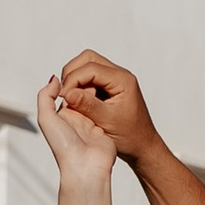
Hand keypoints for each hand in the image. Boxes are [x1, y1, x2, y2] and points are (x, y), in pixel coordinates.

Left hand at [38, 67, 117, 204]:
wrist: (86, 167)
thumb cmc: (64, 146)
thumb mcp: (47, 119)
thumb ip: (46, 97)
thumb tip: (55, 79)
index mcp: (61, 115)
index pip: (67, 91)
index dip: (72, 80)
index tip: (78, 72)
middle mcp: (76, 117)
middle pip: (82, 92)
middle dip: (87, 83)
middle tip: (93, 74)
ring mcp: (91, 121)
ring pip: (94, 98)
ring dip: (98, 90)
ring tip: (102, 79)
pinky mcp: (104, 126)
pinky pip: (105, 107)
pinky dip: (107, 99)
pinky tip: (112, 90)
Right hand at [54, 49, 156, 167]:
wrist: (142, 145)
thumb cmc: (130, 136)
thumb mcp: (106, 121)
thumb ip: (87, 104)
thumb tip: (67, 92)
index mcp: (123, 81)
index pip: (91, 68)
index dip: (72, 79)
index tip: (62, 96)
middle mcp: (120, 75)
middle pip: (88, 59)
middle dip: (72, 73)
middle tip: (64, 92)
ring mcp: (115, 79)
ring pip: (88, 65)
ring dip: (75, 77)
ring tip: (68, 96)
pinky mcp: (110, 86)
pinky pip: (91, 76)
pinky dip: (80, 84)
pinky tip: (76, 99)